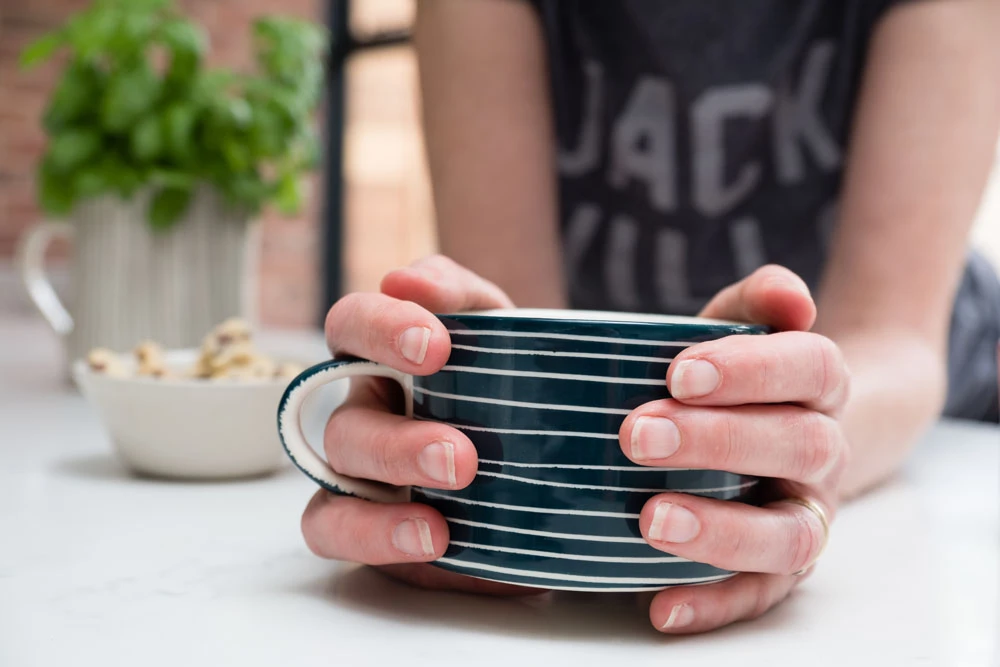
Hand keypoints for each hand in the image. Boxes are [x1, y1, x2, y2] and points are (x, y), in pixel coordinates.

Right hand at [300, 255, 531, 594]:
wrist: (556, 462)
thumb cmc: (518, 380)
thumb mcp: (506, 328)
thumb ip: (464, 295)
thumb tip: (408, 279)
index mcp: (387, 352)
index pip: (354, 324)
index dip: (381, 328)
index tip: (437, 345)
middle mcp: (366, 404)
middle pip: (345, 414)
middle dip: (399, 439)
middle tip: (462, 458)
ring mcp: (359, 466)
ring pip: (339, 467)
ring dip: (391, 482)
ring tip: (452, 503)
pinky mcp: (365, 520)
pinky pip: (332, 527)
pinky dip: (373, 533)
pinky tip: (432, 536)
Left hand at [619, 265, 850, 633]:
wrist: (771, 435)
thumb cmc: (730, 379)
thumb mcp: (735, 331)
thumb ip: (753, 302)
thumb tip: (787, 293)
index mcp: (818, 386)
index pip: (811, 367)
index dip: (753, 368)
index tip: (679, 371)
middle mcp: (823, 452)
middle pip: (799, 445)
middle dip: (718, 441)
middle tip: (637, 434)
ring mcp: (806, 515)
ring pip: (790, 534)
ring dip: (721, 529)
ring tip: (650, 519)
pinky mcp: (779, 571)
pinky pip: (757, 596)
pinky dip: (711, 604)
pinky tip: (660, 604)